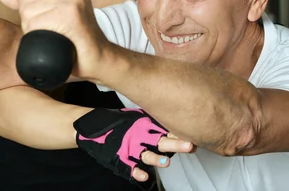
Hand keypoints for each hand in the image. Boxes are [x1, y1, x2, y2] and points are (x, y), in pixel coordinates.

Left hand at [0, 0, 107, 79]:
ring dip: (34, 29)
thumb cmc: (74, 39)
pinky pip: (36, 23)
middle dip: (29, 17)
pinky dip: (38, 36)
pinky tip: (55, 40)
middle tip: (50, 28)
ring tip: (53, 35)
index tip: (43, 14)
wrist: (99, 59)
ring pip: (29, 11)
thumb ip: (26, 1)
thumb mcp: (50, 13)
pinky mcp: (72, 15)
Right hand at [73, 107, 193, 189]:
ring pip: (147, 155)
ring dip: (157, 159)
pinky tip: (145, 175)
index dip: (180, 133)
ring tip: (166, 162)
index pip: (167, 130)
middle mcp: (142, 138)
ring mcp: (132, 149)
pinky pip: (131, 167)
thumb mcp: (138, 118)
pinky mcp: (122, 158)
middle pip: (161, 141)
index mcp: (147, 127)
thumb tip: (177, 113)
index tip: (194, 133)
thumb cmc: (120, 124)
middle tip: (189, 146)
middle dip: (175, 144)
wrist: (94, 128)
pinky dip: (137, 172)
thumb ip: (154, 121)